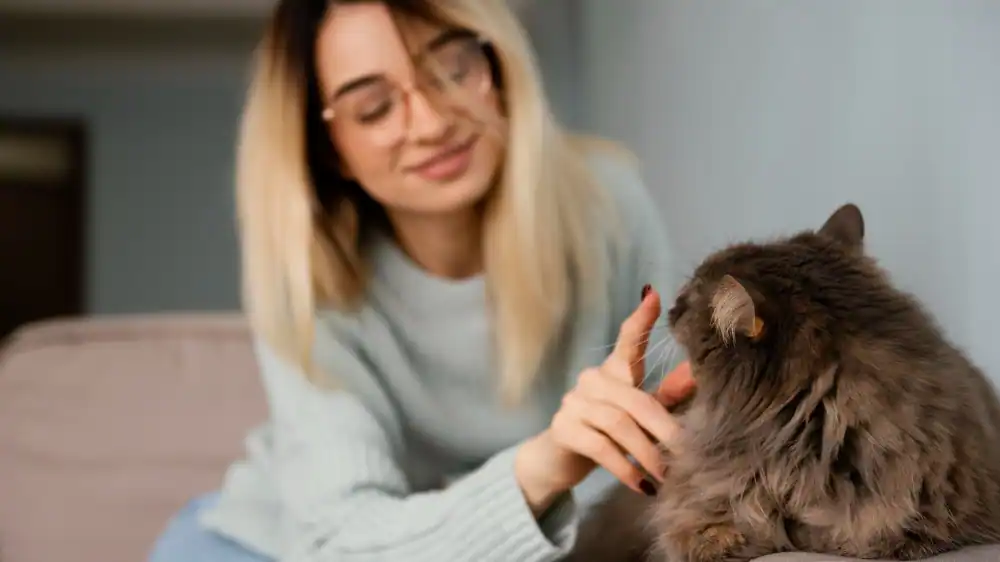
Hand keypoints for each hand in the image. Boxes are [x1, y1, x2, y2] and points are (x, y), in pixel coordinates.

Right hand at [515, 287, 695, 512]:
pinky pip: (601, 447)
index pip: (626, 341)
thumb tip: (697, 373)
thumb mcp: (638, 415)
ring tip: (667, 475)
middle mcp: (592, 380)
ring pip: (619, 424)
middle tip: (686, 453)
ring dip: (648, 454)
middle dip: (664, 428)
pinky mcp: (564, 428)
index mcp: (613, 373)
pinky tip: (642, 485)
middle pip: (635, 398)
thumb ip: (665, 395)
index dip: (639, 318)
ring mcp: (574, 402)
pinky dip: (625, 468)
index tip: (653, 295)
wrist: (558, 462)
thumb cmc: (605, 434)